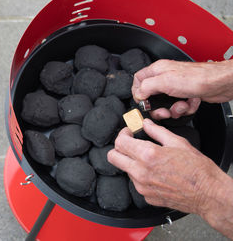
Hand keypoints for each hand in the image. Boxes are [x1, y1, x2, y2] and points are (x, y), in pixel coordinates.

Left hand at [107, 119, 223, 214]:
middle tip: (129, 144)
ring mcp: (142, 186)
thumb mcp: (178, 142)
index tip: (128, 132)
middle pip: (113, 157)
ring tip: (149, 160)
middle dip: (119, 148)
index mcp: (148, 155)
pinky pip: (136, 183)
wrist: (208, 194)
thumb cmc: (198, 170)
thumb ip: (157, 131)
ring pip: (125, 170)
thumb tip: (146, 124)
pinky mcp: (146, 196)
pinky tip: (155, 173)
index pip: (119, 142)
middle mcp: (141, 172)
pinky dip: (141, 176)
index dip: (122, 134)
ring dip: (131, 162)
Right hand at [132, 59, 232, 118]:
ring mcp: (175, 86)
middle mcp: (165, 77)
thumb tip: (138, 95)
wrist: (221, 83)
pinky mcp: (185, 95)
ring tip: (181, 105)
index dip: (137, 93)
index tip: (143, 102)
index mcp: (157, 70)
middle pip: (151, 96)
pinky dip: (185, 108)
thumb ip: (146, 87)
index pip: (138, 80)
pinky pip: (178, 106)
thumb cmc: (198, 78)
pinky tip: (190, 103)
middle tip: (164, 110)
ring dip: (173, 109)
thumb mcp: (165, 82)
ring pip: (165, 104)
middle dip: (158, 107)